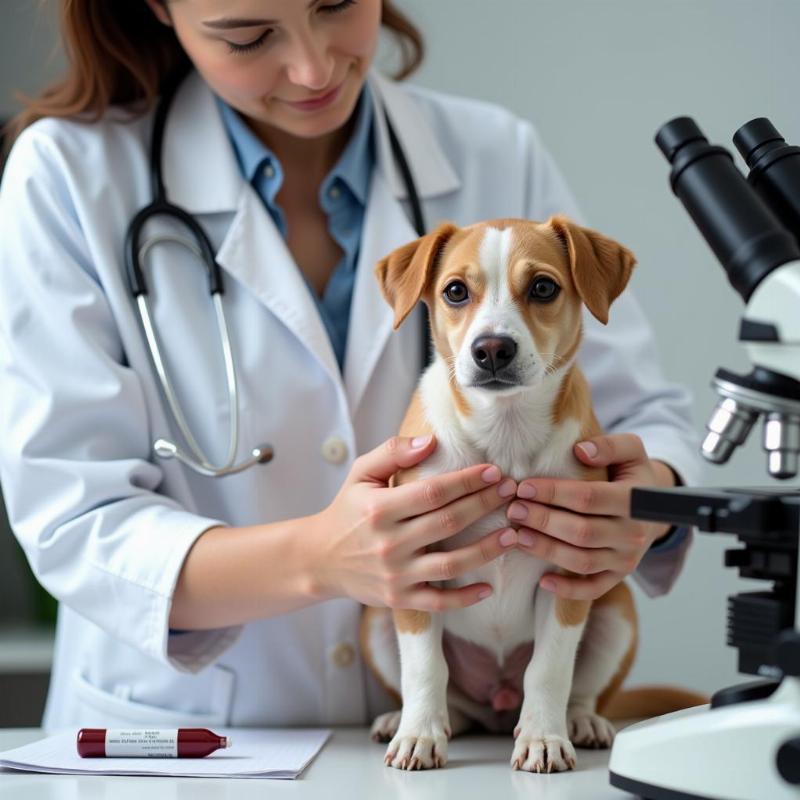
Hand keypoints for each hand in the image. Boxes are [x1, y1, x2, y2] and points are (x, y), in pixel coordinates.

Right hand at [309, 434, 518, 610]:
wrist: (319, 559)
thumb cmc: (347, 510)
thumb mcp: (360, 474)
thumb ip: (392, 452)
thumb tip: (430, 441)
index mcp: (379, 508)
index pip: (433, 492)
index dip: (467, 481)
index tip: (493, 472)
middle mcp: (388, 542)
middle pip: (448, 523)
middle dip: (485, 505)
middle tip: (512, 493)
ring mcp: (395, 574)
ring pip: (451, 564)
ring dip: (487, 550)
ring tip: (513, 535)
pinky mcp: (399, 599)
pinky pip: (439, 602)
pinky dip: (466, 598)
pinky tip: (489, 587)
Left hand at [507, 433, 677, 599]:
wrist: (655, 508)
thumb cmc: (632, 474)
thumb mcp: (631, 451)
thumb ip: (610, 446)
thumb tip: (581, 450)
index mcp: (636, 500)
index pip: (589, 498)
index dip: (554, 493)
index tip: (523, 487)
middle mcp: (633, 534)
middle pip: (582, 532)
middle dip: (543, 521)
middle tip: (513, 510)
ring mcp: (626, 559)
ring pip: (582, 561)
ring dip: (546, 550)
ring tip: (517, 536)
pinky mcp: (618, 577)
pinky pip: (593, 589)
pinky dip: (568, 590)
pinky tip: (542, 580)